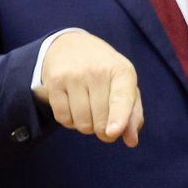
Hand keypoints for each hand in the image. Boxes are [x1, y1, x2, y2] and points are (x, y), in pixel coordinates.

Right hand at [33, 31, 143, 145]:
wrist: (70, 45)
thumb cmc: (105, 73)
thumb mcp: (125, 87)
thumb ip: (133, 115)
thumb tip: (131, 141)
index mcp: (122, 71)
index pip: (121, 99)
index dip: (118, 117)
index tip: (112, 132)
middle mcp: (97, 70)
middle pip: (100, 120)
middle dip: (102, 130)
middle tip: (103, 124)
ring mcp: (74, 75)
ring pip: (81, 122)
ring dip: (85, 127)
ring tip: (88, 111)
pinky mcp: (55, 81)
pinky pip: (62, 118)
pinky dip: (69, 121)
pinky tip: (73, 108)